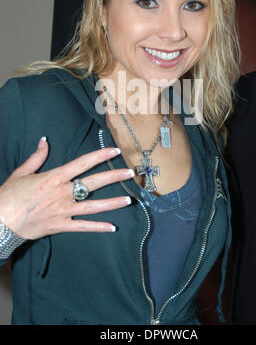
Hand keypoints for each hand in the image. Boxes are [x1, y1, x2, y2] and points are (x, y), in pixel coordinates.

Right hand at [0, 137, 133, 239]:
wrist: (0, 221)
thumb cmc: (9, 196)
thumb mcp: (22, 172)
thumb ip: (37, 157)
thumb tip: (44, 140)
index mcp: (55, 177)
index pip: (83, 163)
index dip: (100, 156)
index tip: (115, 151)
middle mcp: (63, 192)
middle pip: (94, 182)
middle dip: (114, 176)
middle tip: (130, 172)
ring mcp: (64, 210)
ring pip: (93, 205)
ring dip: (112, 203)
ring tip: (129, 199)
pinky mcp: (62, 225)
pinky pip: (84, 227)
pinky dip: (98, 227)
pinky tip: (112, 227)